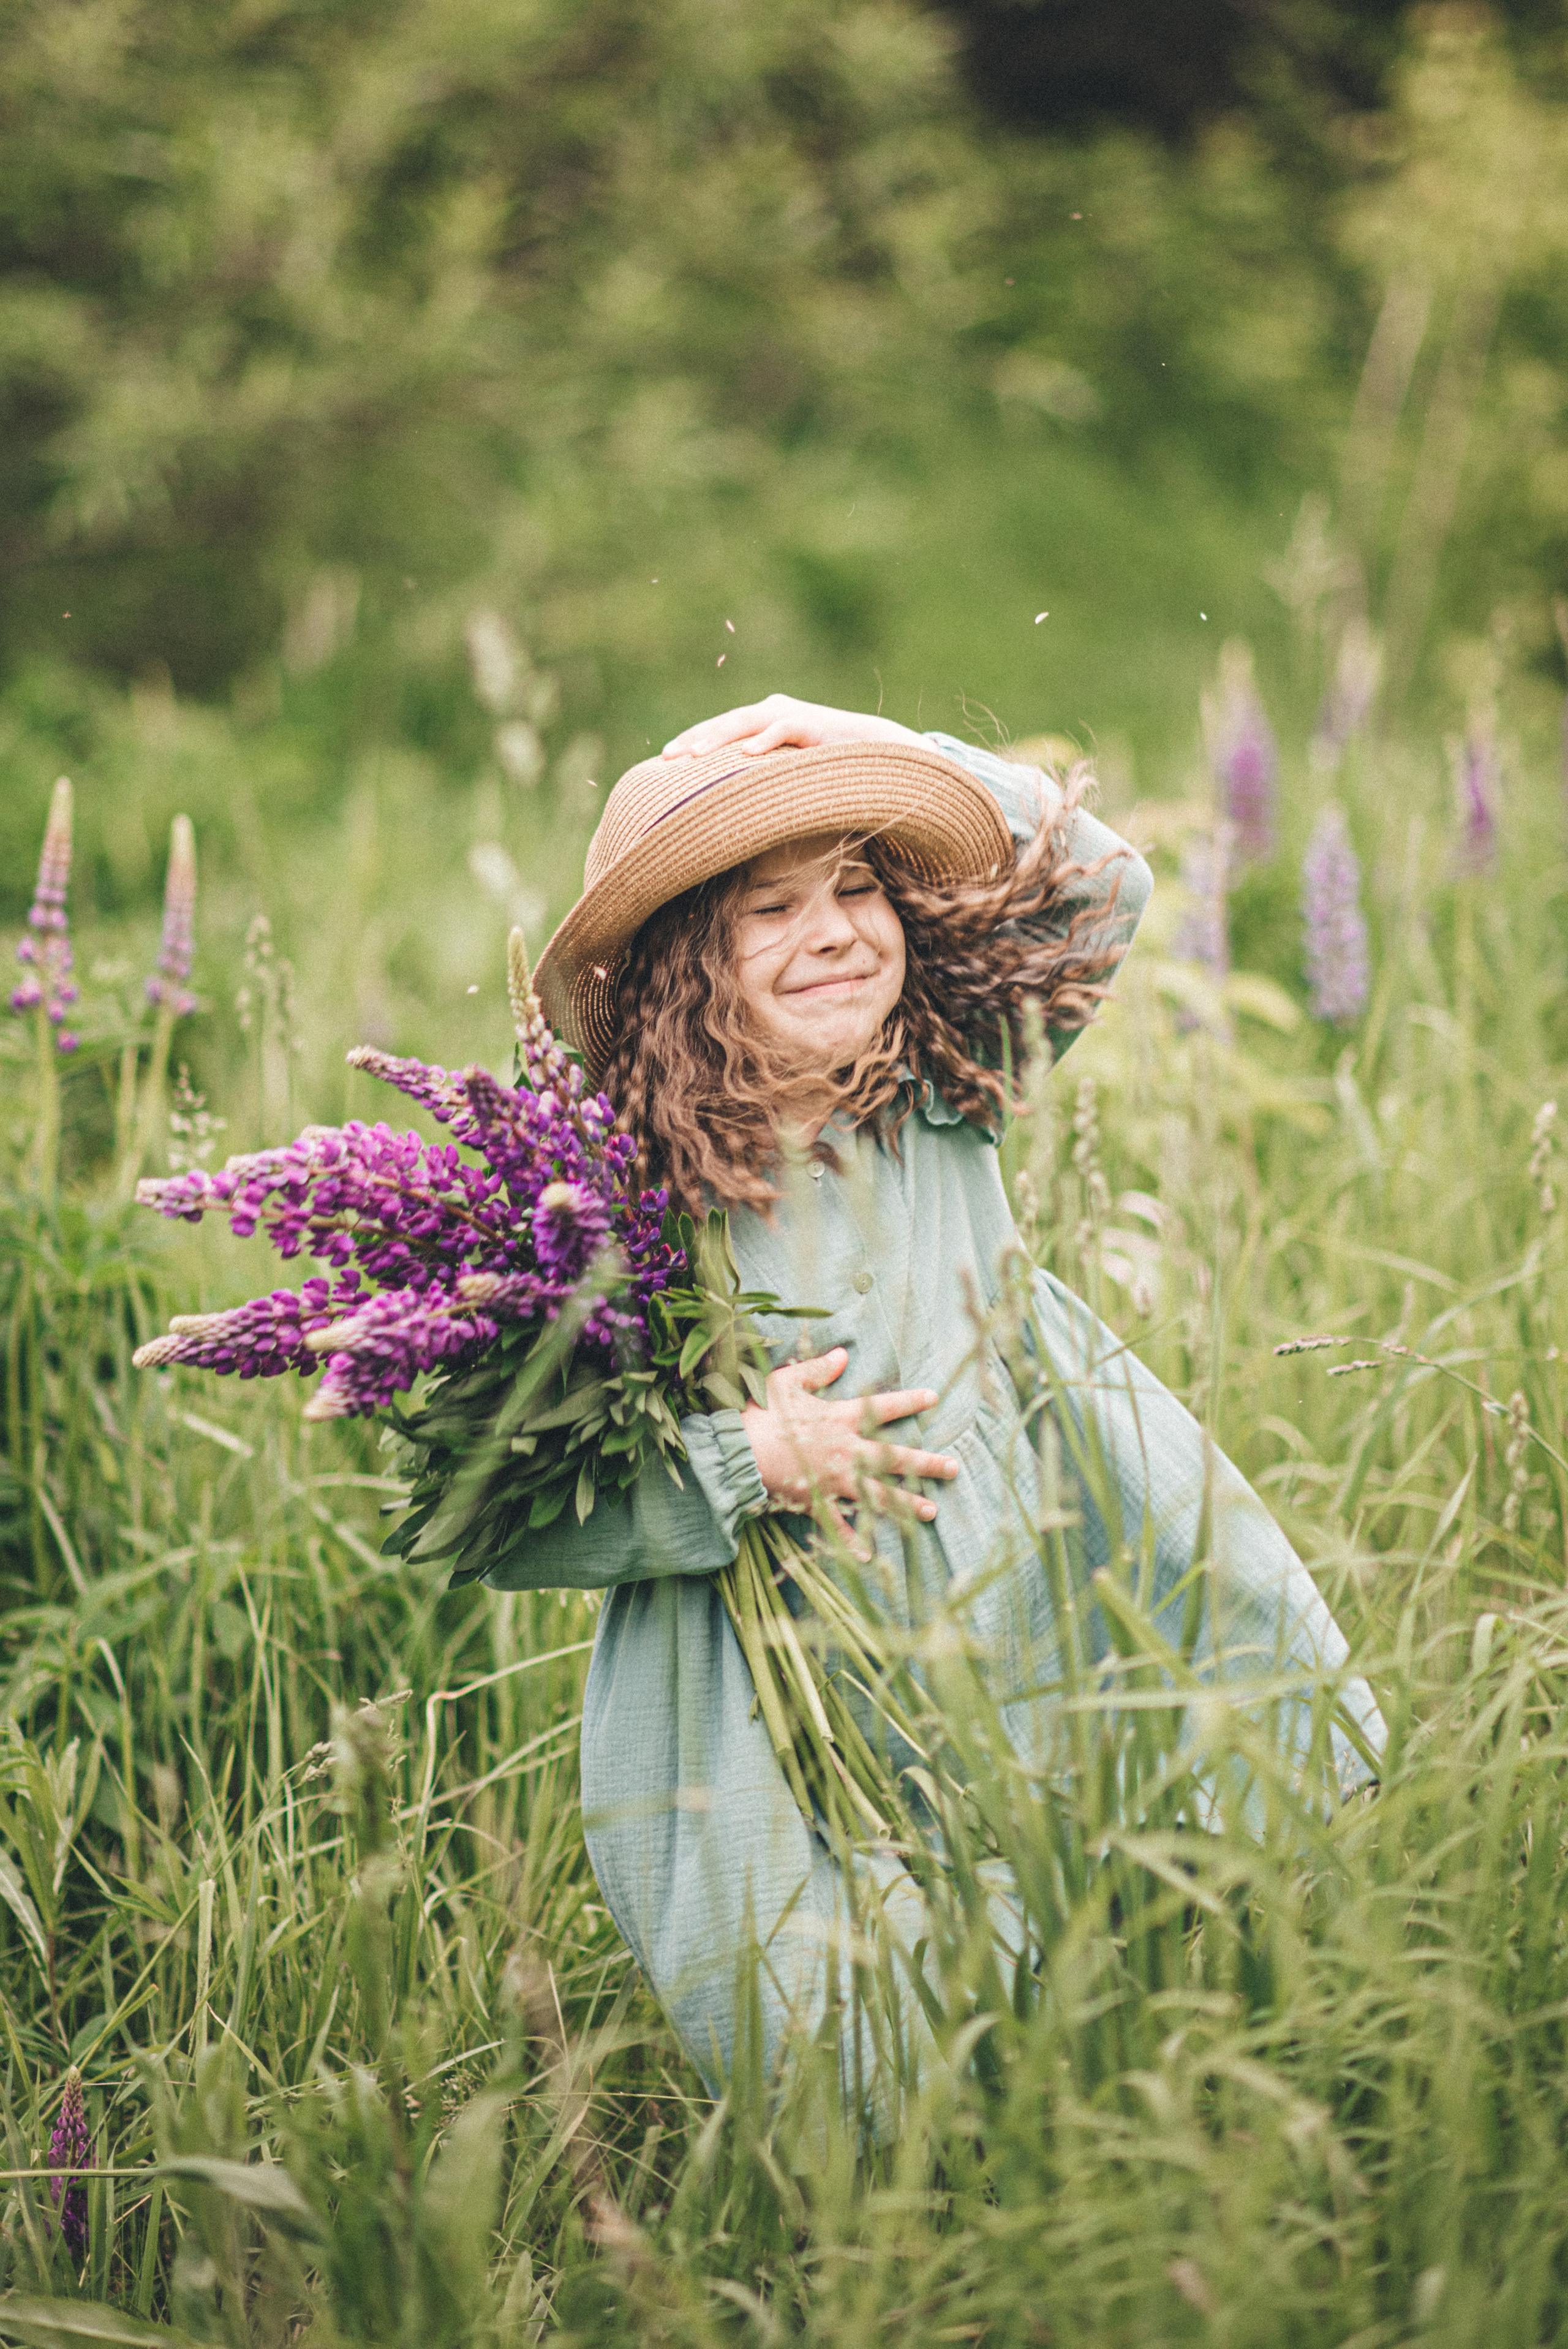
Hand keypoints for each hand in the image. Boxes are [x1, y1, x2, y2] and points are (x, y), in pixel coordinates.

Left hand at [663, 693, 924, 759]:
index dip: (691, 743)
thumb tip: (727, 808)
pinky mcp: (815, 725)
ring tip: (693, 756)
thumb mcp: (787, 772)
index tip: (662, 763)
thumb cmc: (829, 766)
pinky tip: (746, 755)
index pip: (719, 730)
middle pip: (724, 723)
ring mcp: (792, 715)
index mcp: (761, 721)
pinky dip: (765, 741)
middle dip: (694, 740)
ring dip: (718, 738)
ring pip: (747, 722)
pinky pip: (785, 729)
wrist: (878, 749)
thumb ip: (760, 778)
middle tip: (666, 758)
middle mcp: (771, 712)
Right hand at [741, 1347, 958, 1538]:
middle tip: (954, 1468)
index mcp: (840, 1419)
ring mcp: (835, 1480)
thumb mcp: (787, 1382)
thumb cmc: (762, 1414)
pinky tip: (868, 1555)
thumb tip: (843, 1355)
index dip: (909, 1401)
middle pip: (895, 1458)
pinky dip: (851, 1539)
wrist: (741, 1454)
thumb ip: (817, 1369)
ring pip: (879, 1494)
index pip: (883, 1407)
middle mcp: (847, 1451)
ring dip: (906, 1503)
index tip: (934, 1398)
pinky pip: (838, 1524)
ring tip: (931, 1512)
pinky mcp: (817, 1501)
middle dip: (926, 1464)